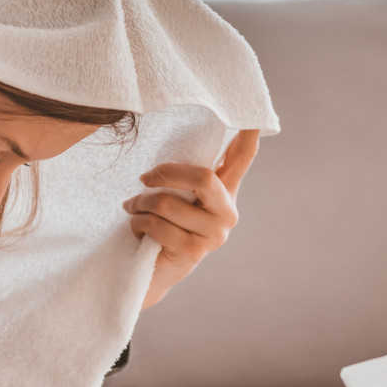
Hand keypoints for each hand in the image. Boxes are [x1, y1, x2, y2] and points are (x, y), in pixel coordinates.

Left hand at [124, 129, 259, 309]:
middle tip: (143, 177)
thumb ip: (184, 176)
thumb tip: (175, 141)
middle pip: (203, 178)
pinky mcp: (193, 252)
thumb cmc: (164, 224)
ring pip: (167, 203)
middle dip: (166, 173)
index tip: (254, 115)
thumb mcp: (177, 196)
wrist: (153, 270)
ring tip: (132, 207)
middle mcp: (227, 212)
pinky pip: (157, 225)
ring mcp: (213, 235)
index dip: (249, 136)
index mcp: (225, 192)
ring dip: (140, 203)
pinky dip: (138, 222)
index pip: (242, 159)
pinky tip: (136, 227)